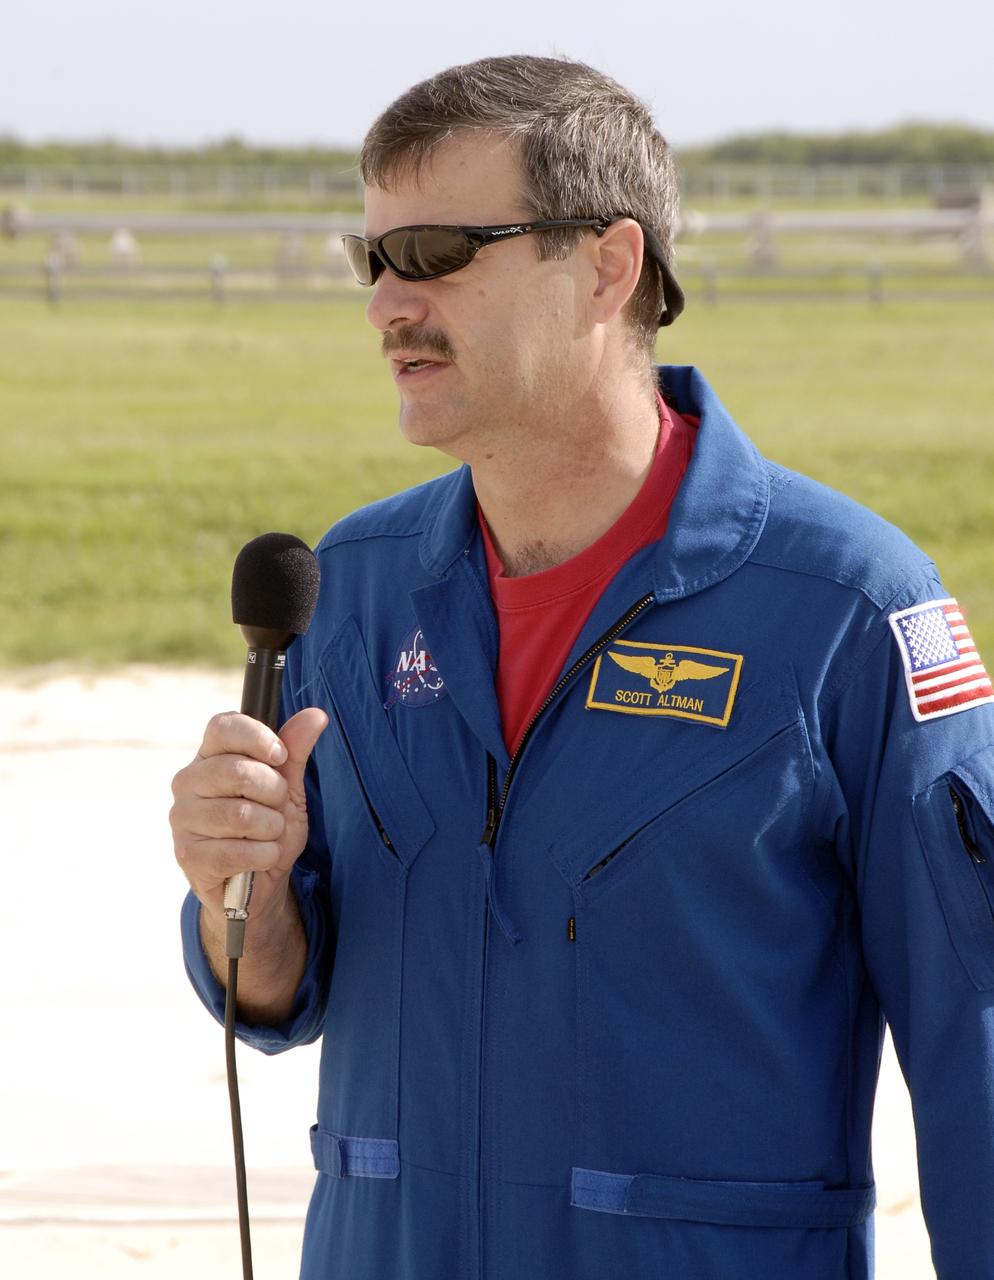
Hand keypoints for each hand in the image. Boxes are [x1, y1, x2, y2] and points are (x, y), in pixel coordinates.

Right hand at [170, 706, 327, 928]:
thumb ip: (296, 750)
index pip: (223, 726)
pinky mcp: (187, 855)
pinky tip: (261, 856)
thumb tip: (316, 715)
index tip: (280, 757)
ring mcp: (182, 818)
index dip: (258, 738)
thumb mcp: (288, 786)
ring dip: (271, 828)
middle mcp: (187, 782)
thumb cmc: (268, 826)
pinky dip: (264, 855)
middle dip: (273, 792)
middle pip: (236, 770)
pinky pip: (238, 850)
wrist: (259, 882)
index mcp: (209, 755)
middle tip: (276, 807)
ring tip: (268, 834)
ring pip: (241, 814)